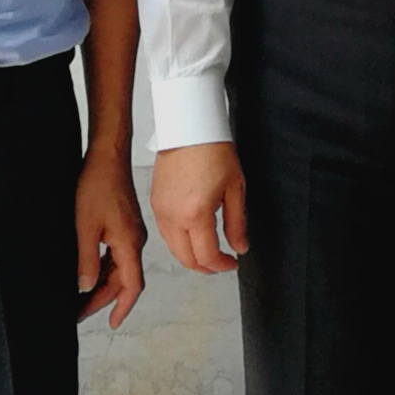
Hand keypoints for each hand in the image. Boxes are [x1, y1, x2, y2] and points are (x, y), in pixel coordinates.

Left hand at [75, 147, 146, 327]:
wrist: (107, 156)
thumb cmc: (97, 186)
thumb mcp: (85, 227)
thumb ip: (86, 260)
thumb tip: (85, 287)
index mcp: (129, 244)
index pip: (131, 286)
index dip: (121, 307)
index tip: (110, 323)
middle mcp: (135, 241)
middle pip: (124, 280)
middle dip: (103, 299)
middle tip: (80, 312)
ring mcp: (130, 232)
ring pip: (119, 268)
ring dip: (103, 284)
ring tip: (81, 296)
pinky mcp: (124, 224)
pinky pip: (117, 254)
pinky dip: (104, 267)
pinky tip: (89, 270)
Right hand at [152, 140, 248, 273]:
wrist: (189, 127)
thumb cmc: (213, 151)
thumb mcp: (235, 188)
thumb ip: (236, 223)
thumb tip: (239, 247)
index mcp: (195, 214)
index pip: (206, 256)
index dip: (222, 265)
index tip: (233, 262)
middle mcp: (173, 216)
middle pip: (186, 259)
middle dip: (206, 267)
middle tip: (222, 262)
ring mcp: (160, 210)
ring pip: (173, 249)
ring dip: (191, 256)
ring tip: (209, 250)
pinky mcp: (154, 203)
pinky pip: (165, 234)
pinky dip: (179, 242)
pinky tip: (193, 235)